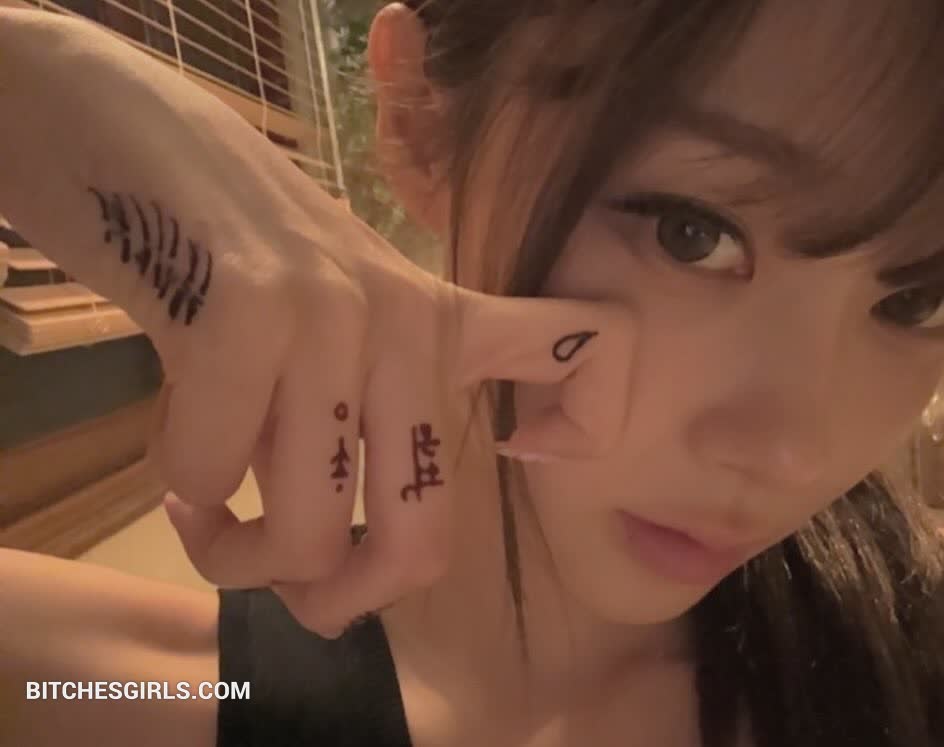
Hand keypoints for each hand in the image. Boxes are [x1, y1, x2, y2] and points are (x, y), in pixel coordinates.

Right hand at [0, 9, 636, 634]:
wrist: (135, 144)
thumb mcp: (333, 332)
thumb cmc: (237, 257)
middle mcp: (405, 320)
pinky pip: (210, 477)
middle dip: (343, 599)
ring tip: (203, 509)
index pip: (581, 345)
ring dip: (235, 556)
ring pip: (306, 534)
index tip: (523, 448)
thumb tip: (334, 577)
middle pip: (424, 537)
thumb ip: (353, 428)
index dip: (589, 421)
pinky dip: (180, 493)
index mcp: (440, 321)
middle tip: (287, 579)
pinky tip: (168, 455)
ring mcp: (333, 313)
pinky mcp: (248, 311)